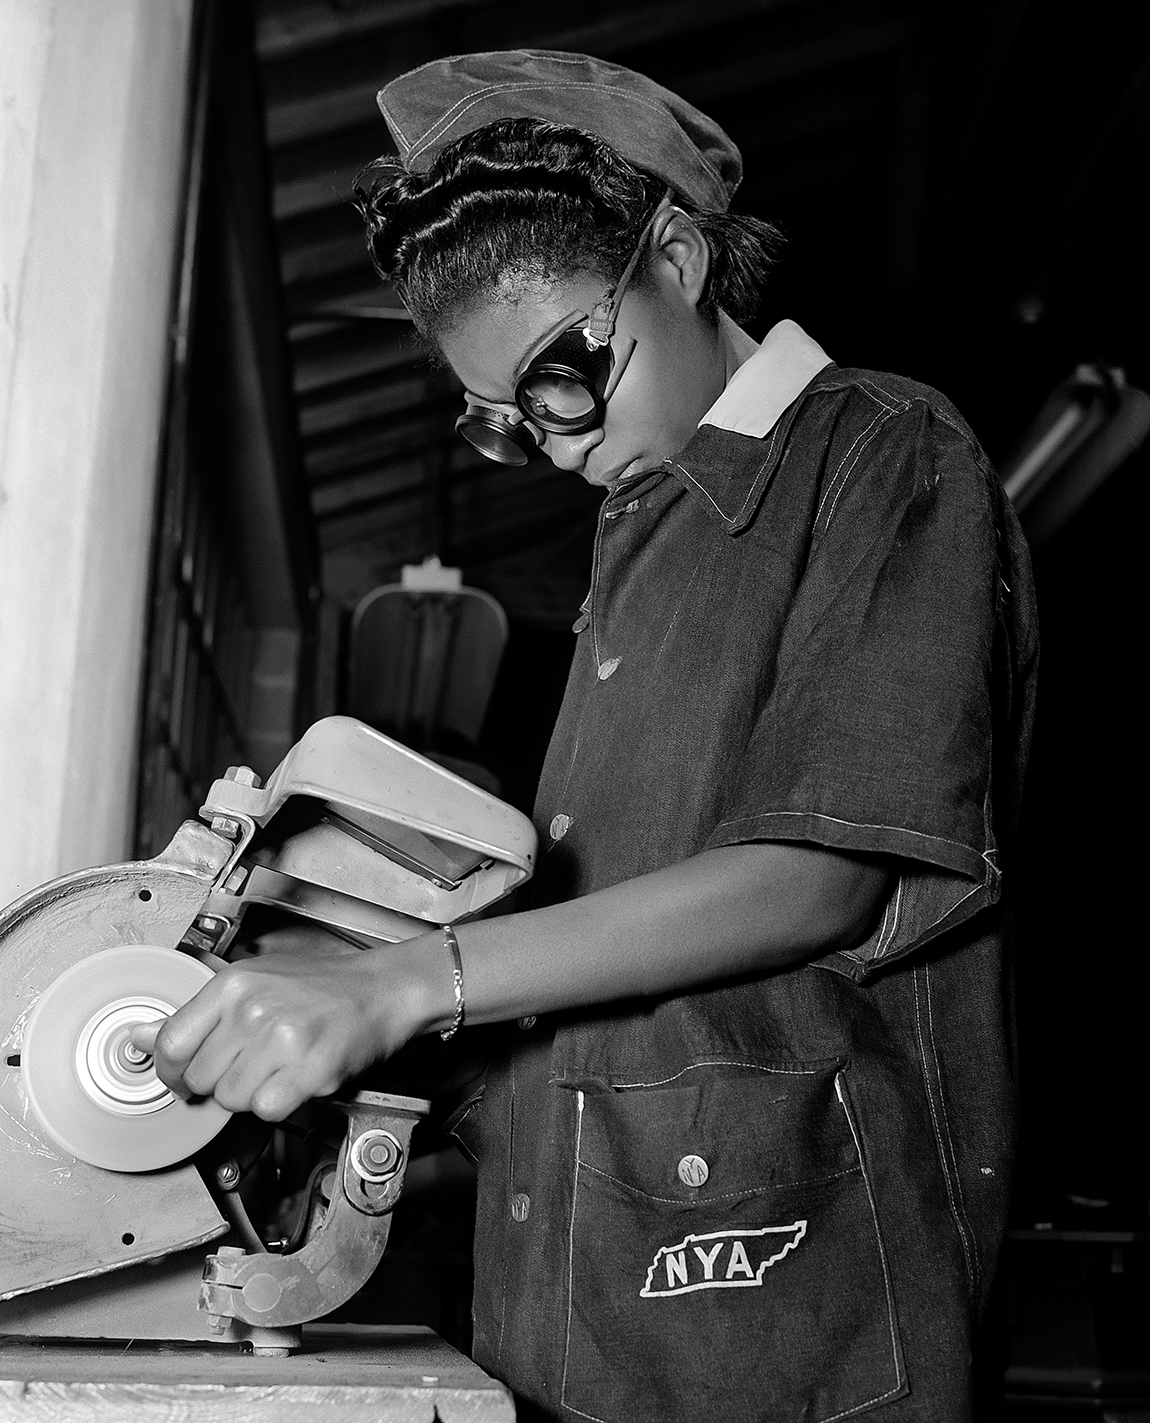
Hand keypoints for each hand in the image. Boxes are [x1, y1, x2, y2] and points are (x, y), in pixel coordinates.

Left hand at [131, 934, 434, 1119]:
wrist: (382, 990)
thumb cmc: (320, 986)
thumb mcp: (254, 983)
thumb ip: (196, 1015)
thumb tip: (138, 1038)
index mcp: (233, 984)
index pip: (170, 1043)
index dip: (173, 1070)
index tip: (186, 1076)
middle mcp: (253, 1010)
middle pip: (201, 1078)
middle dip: (220, 1081)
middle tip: (251, 1064)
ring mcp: (283, 1040)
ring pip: (231, 1099)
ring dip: (251, 1094)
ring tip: (278, 1068)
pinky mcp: (310, 1070)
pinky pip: (267, 1110)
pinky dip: (279, 1103)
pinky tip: (295, 1079)